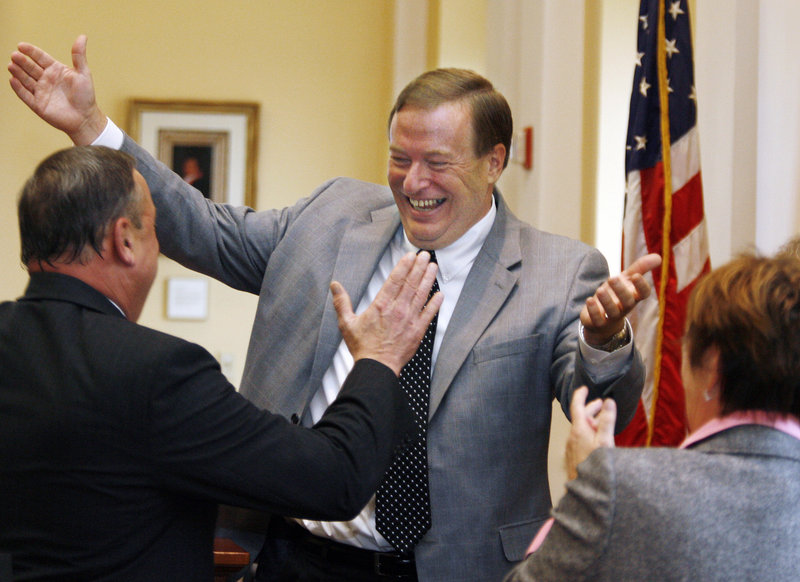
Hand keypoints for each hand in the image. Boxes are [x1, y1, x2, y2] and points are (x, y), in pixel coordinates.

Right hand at [8, 35, 106, 144]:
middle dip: (22, 61)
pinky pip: (25, 95)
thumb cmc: (86, 97)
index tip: (22, 46)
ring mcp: (41, 92)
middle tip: (15, 55)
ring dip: (18, 72)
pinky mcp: (37, 105)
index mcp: (55, 70)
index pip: (40, 57)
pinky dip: (18, 88)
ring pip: (25, 79)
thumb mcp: (83, 73)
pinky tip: (12, 80)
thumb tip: (82, 36)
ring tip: (12, 65)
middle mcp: (46, 79)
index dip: (31, 51)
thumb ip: (79, 55)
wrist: (86, 118)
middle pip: (30, 67)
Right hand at [332, 251, 442, 375]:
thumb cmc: (362, 346)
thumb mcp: (347, 323)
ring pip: (421, 295)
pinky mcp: (418, 331)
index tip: (410, 256)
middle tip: (425, 255)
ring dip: (428, 280)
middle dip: (419, 267)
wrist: (377, 367)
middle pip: (410, 283)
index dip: (404, 266)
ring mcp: (409, 320)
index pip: (395, 280)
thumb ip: (342, 302)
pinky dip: (435, 303)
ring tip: (433, 267)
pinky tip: (440, 294)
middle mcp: (397, 309)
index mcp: (381, 305)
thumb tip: (334, 285)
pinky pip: (429, 314)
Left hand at [565, 386, 615, 480]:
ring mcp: (572, 446)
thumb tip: (609, 402)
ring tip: (603, 418)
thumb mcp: (605, 441)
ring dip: (592, 421)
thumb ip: (607, 421)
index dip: (580, 395)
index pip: (576, 406)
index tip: (585, 388)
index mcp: (579, 429)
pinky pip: (581, 438)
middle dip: (591, 408)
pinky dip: (590, 431)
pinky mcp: (575, 454)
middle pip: (580, 417)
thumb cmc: (596, 465)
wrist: (586, 488)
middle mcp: (573, 436)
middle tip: (601, 403)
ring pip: (581, 428)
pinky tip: (598, 436)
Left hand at [580, 253, 661, 345]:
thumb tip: (659, 257)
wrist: (601, 318)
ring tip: (600, 290)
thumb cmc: (616, 295)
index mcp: (633, 296)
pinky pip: (597, 319)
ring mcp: (611, 316)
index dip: (641, 286)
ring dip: (607, 301)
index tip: (636, 276)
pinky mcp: (598, 322)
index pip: (643, 294)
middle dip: (621, 291)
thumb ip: (640, 268)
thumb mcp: (626, 280)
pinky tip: (589, 300)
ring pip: (612, 311)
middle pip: (628, 302)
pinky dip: (594, 311)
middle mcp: (624, 307)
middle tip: (612, 278)